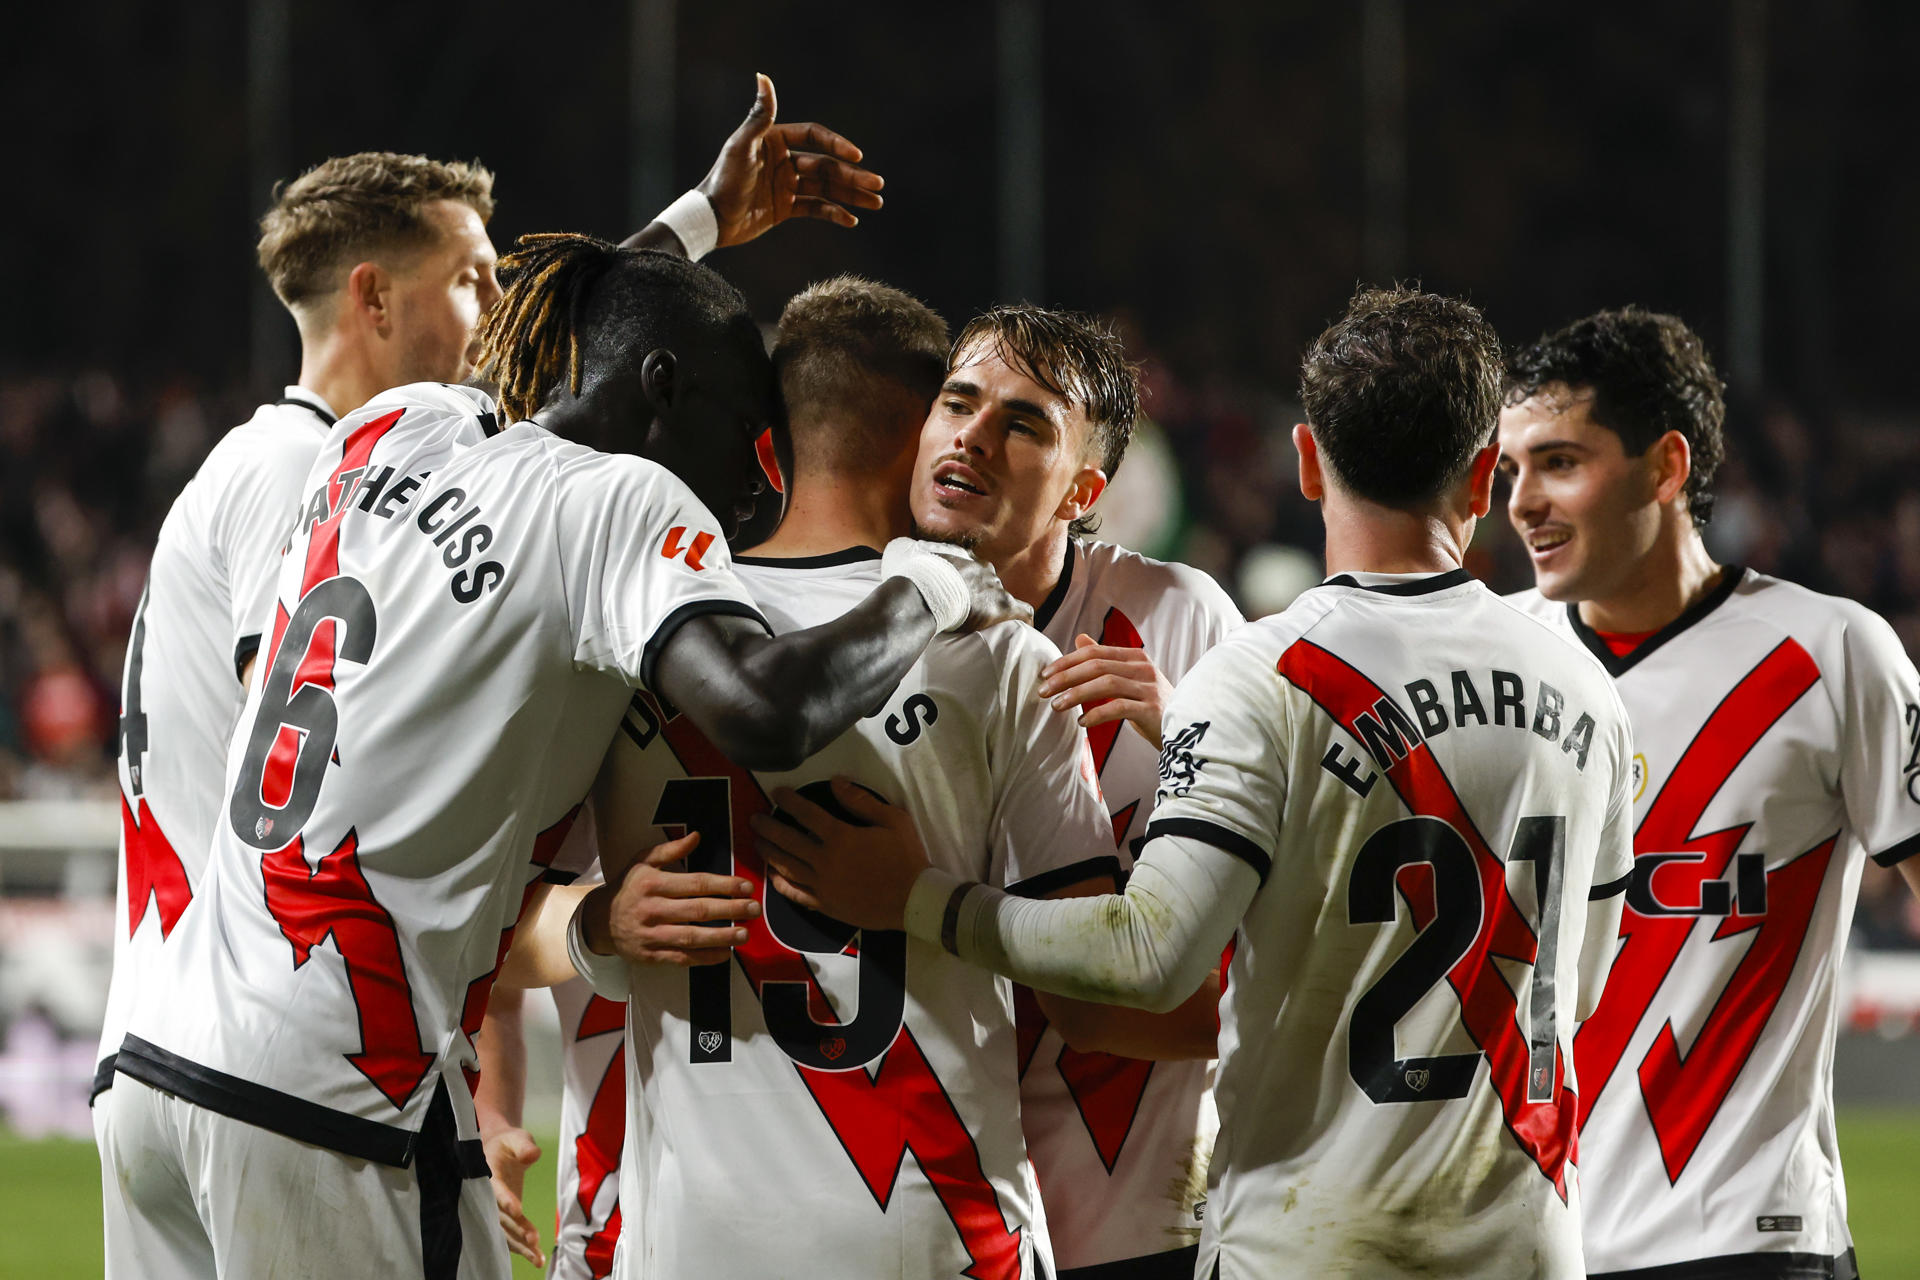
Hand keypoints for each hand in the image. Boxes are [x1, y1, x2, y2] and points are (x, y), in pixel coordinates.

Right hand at [482, 1122, 543, 1266]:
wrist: (498, 1152)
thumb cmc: (508, 1144)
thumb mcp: (516, 1138)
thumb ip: (524, 1146)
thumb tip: (533, 1155)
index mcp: (487, 1175)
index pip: (496, 1190)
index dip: (505, 1200)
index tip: (517, 1210)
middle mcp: (487, 1197)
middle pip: (501, 1216)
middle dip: (517, 1228)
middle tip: (534, 1239)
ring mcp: (493, 1211)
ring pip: (504, 1232)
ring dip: (520, 1246)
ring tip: (537, 1257)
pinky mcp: (502, 1220)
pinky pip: (510, 1236)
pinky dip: (522, 1249)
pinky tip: (537, 1259)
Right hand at [601, 832, 761, 964]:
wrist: (597, 921)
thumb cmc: (626, 888)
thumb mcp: (642, 862)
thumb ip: (670, 849)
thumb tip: (696, 836)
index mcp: (652, 883)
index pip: (695, 883)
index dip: (723, 885)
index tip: (746, 886)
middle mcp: (652, 909)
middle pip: (697, 910)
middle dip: (730, 909)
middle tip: (754, 909)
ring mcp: (651, 934)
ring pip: (691, 937)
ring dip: (721, 936)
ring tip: (744, 933)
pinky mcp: (650, 955)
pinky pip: (681, 958)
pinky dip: (704, 957)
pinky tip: (724, 953)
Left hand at [697, 73, 884, 246]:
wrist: (711, 219)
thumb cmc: (723, 180)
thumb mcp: (741, 147)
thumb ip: (759, 116)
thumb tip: (763, 77)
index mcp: (776, 140)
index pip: (815, 138)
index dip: (837, 145)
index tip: (857, 156)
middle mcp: (785, 160)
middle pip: (827, 165)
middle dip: (853, 176)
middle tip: (877, 185)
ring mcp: (787, 184)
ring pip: (826, 188)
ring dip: (851, 194)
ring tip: (876, 202)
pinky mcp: (786, 208)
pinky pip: (815, 209)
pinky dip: (834, 213)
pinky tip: (851, 220)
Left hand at [750, 778, 928, 930]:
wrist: (914, 900)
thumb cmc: (906, 858)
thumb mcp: (892, 820)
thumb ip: (861, 801)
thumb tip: (837, 782)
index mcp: (841, 837)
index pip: (807, 814)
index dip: (789, 801)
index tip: (777, 793)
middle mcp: (825, 860)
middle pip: (788, 840)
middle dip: (768, 827)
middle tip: (754, 819)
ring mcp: (823, 885)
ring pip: (787, 867)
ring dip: (769, 853)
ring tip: (757, 843)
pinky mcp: (825, 904)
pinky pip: (796, 894)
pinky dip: (781, 884)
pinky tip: (772, 876)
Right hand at [905, 541, 1031, 631]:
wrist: (923, 590)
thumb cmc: (911, 578)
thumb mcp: (905, 560)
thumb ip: (907, 561)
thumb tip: (896, 561)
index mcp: (961, 559)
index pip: (969, 566)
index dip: (964, 579)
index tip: (958, 589)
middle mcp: (981, 569)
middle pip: (987, 579)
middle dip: (981, 592)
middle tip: (969, 608)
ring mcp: (993, 586)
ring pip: (1002, 595)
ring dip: (997, 606)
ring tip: (991, 621)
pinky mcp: (1001, 605)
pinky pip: (1022, 610)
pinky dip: (1024, 618)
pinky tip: (1025, 626)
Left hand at [1037, 633, 1174, 748]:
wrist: (1186, 731)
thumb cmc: (1151, 706)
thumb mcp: (1128, 680)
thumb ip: (1105, 660)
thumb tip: (1079, 639)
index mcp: (1135, 658)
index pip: (1094, 652)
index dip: (1066, 661)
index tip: (1045, 675)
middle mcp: (1143, 668)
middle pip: (1097, 665)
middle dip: (1065, 677)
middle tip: (1043, 691)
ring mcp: (1149, 688)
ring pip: (1106, 684)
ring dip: (1076, 694)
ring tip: (1056, 706)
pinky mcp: (1152, 709)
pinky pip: (1119, 707)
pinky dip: (1097, 714)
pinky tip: (1082, 722)